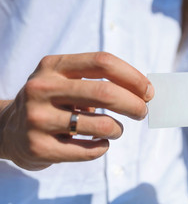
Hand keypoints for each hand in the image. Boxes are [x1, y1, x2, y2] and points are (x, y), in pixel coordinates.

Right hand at [0, 52, 153, 169]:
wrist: (8, 129)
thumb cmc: (51, 101)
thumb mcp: (64, 79)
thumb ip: (98, 80)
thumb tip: (143, 92)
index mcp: (53, 66)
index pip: (103, 62)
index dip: (132, 76)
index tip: (148, 91)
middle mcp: (42, 88)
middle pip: (105, 93)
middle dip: (134, 104)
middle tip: (143, 111)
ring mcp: (37, 119)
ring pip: (101, 125)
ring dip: (118, 129)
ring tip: (116, 129)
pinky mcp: (38, 147)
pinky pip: (89, 150)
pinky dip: (103, 147)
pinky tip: (100, 142)